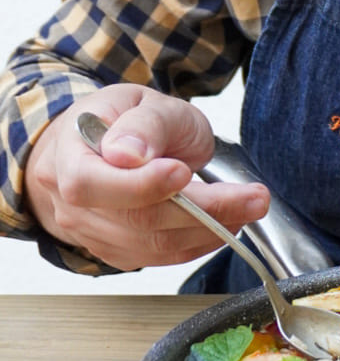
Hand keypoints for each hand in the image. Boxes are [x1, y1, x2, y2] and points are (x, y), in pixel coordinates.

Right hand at [24, 85, 268, 271]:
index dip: (139, 184)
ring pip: (154, 245)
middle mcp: (71, 202)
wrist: (113, 143)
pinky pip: (163, 257)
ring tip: (250, 205)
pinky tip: (227, 221)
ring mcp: (93, 233)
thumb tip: (129, 153)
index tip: (183, 172)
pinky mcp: (119, 252)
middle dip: (203, 211)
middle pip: (134, 220)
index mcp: (66, 155)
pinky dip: (201, 242)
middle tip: (253, 197)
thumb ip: (144, 125)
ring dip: (212, 229)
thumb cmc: (126, 120)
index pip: (89, 183)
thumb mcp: (143, 103)